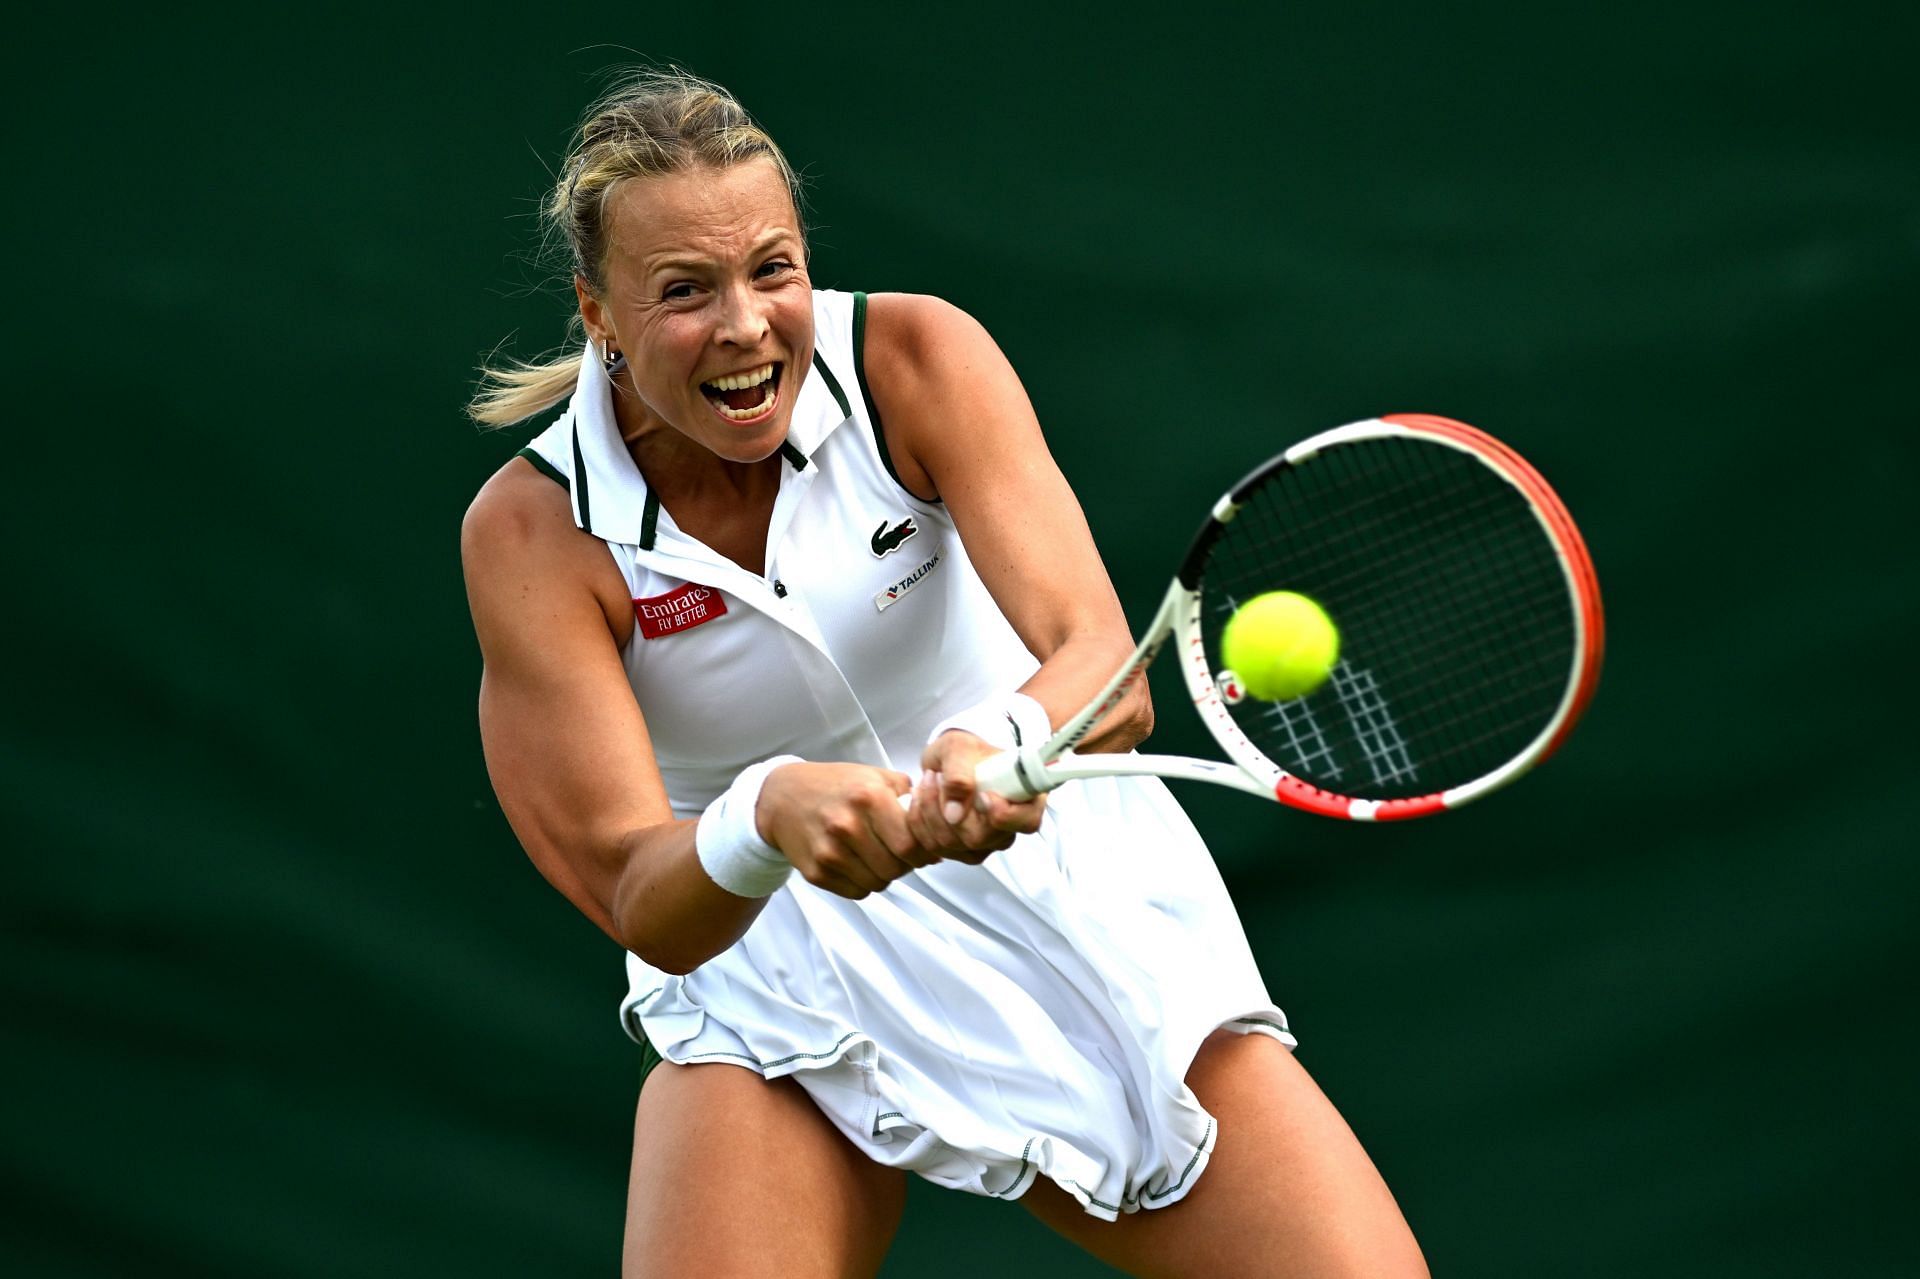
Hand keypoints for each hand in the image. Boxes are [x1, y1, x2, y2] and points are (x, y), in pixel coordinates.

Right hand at [754, 762, 935, 898]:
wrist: (781, 797)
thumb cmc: (835, 786)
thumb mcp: (873, 776)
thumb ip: (909, 794)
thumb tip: (940, 824)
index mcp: (868, 797)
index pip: (910, 844)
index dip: (923, 851)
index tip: (923, 848)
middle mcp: (847, 825)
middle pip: (896, 867)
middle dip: (905, 864)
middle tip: (899, 852)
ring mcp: (829, 852)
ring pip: (878, 882)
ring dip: (885, 874)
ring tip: (878, 855)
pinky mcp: (816, 873)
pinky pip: (857, 891)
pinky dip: (864, 882)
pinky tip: (858, 862)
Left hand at [906, 731, 1047, 863]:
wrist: (949, 762)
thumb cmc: (965, 752)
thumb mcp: (960, 748)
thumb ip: (958, 773)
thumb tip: (955, 813)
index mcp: (1025, 798)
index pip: (1027, 821)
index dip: (1005, 815)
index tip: (983, 795)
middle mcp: (1009, 827)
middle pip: (981, 838)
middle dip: (948, 807)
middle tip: (937, 777)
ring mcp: (986, 843)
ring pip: (952, 845)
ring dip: (929, 811)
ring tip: (927, 781)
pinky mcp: (961, 851)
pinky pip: (934, 847)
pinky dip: (919, 822)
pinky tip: (920, 799)